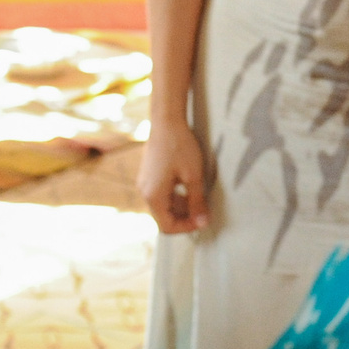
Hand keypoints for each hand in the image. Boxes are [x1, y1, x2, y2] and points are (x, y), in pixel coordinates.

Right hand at [136, 119, 208, 233]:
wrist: (166, 121)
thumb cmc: (180, 147)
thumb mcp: (194, 176)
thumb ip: (197, 202)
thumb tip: (203, 223)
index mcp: (153, 196)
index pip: (167, 227)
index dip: (187, 228)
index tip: (203, 219)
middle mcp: (144, 192)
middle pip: (163, 218)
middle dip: (184, 217)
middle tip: (204, 210)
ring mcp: (144, 184)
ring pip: (162, 206)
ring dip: (180, 207)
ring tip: (198, 197)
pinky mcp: (147, 176)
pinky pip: (159, 194)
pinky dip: (173, 196)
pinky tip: (187, 186)